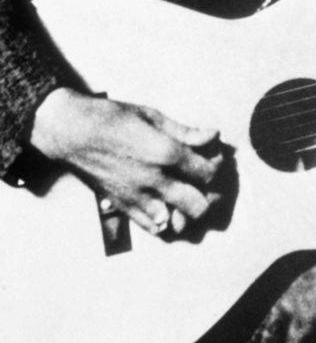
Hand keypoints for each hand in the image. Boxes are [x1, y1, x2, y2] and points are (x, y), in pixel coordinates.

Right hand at [31, 87, 222, 235]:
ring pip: (178, 223)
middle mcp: (155, 180)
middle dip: (209, 194)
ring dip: (188, 211)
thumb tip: (212, 135)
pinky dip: (166, 221)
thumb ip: (185, 131)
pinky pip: (153, 227)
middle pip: (199, 205)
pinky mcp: (123, 206)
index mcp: (165, 153)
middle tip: (205, 181)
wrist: (73, 132)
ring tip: (188, 195)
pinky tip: (167, 205)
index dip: (216, 165)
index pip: (207, 172)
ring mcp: (138, 197)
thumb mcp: (152, 115)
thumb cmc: (112, 117)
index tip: (212, 156)